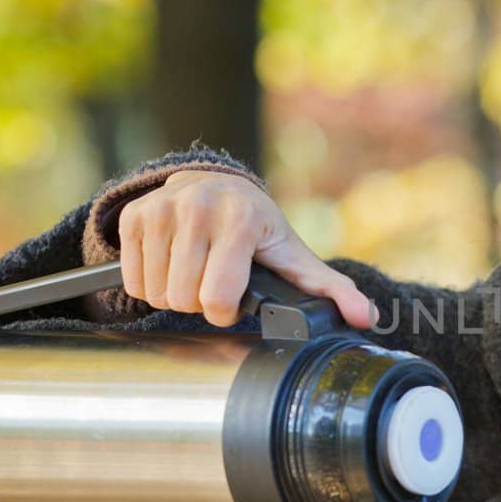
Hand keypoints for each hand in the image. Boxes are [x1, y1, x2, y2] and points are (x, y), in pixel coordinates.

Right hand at [116, 170, 377, 328]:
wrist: (216, 185)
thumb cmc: (257, 228)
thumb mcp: (293, 256)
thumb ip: (331, 289)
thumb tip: (366, 317)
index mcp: (241, 221)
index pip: (218, 297)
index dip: (224, 311)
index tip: (233, 298)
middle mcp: (198, 208)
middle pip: (184, 299)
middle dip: (199, 302)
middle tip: (212, 283)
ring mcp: (162, 209)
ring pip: (156, 292)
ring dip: (174, 294)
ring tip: (194, 272)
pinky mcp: (134, 215)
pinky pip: (133, 280)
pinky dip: (150, 283)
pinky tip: (171, 265)